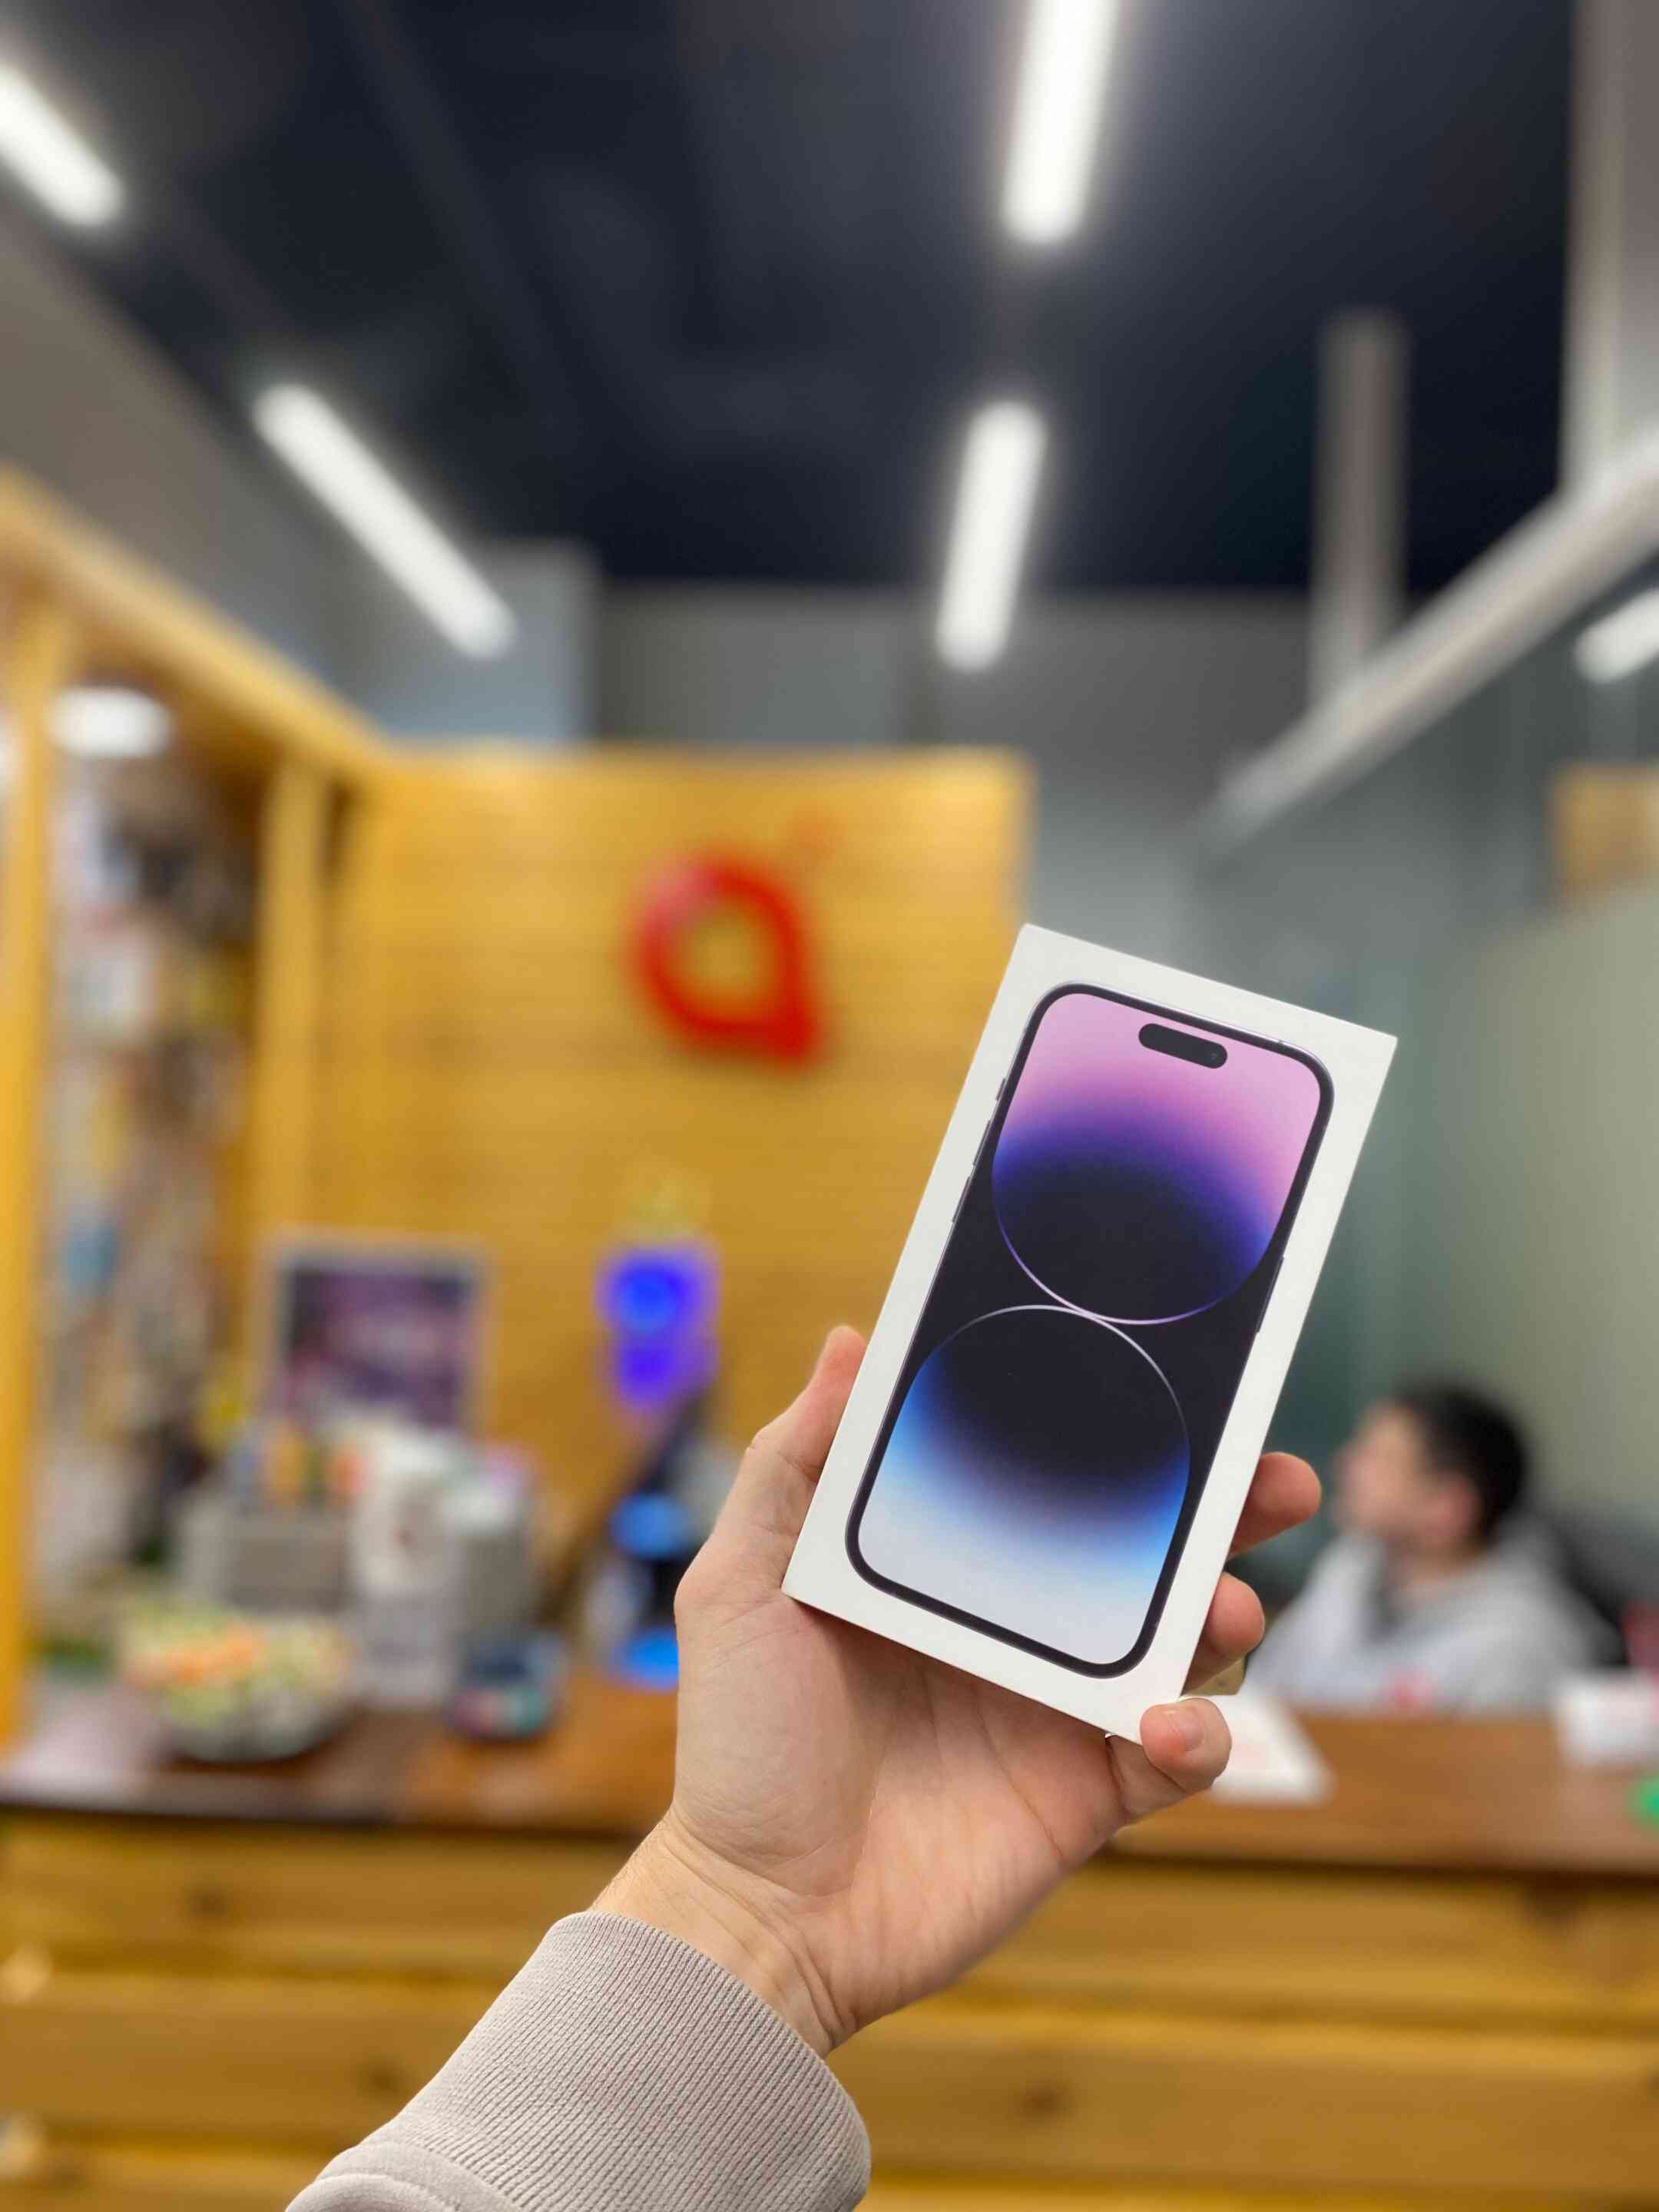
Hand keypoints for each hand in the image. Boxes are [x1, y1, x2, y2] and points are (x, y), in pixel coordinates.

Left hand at [600, 1327, 1318, 2053]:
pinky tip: (1167, 1726)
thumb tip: (850, 1342)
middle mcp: (1015, 1622)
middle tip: (1274, 1480)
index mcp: (947, 1560)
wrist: (762, 1910)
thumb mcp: (744, 1584)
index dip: (1118, 1427)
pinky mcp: (1086, 1792)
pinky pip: (1175, 1755)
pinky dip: (1199, 1737)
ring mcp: (1057, 1706)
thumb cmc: (741, 1743)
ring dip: (1227, 1614)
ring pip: (1182, 1641)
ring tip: (1227, 1611)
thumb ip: (794, 1463)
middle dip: (1225, 1507)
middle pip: (1145, 1546)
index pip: (1051, 1474)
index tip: (1177, 1378)